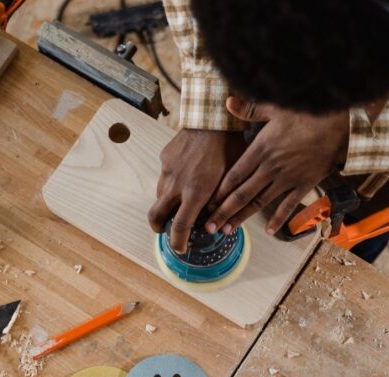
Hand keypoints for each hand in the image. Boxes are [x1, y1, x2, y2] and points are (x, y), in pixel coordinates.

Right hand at [149, 129, 246, 252]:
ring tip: (179, 203)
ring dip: (167, 205)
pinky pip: (164, 176)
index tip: (179, 248)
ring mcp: (168, 170)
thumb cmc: (229, 148)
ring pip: (159, 196)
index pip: (179, 227)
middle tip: (166, 231)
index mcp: (194, 193)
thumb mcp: (232, 180)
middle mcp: (176, 184)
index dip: (177, 242)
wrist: (214, 117)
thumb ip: (223, 204)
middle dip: (159, 228)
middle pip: (156, 216)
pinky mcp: (165, 157)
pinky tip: (184, 176)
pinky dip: (171, 183)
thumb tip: (221, 226)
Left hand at [205, 97, 349, 235]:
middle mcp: (271, 167)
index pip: (234, 175)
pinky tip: (270, 231)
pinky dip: (279, 219)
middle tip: (210, 227)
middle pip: (242, 194)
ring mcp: (288, 178)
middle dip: (224, 212)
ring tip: (229, 231)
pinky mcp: (305, 183)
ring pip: (260, 202)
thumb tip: (227, 102)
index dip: (219, 192)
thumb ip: (249, 109)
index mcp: (260, 149)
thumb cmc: (306, 111)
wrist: (339, 122)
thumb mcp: (275, 106)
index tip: (207, 205)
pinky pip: (289, 205)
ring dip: (243, 217)